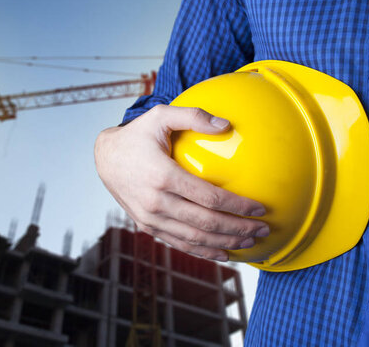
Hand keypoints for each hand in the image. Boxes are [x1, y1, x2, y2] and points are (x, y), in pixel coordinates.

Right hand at [94, 105, 268, 261]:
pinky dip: (203, 252)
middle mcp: (155, 202)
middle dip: (238, 228)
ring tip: (249, 242)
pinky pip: (178, 244)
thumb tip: (227, 124)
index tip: (260, 207)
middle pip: (206, 223)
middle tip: (263, 229)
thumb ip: (193, 116)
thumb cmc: (136, 135)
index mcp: (163, 176)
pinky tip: (223, 253)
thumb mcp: (160, 116)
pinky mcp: (147, 227)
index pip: (209, 197)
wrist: (105, 159)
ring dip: (225, 243)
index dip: (238, 205)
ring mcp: (149, 218)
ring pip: (194, 239)